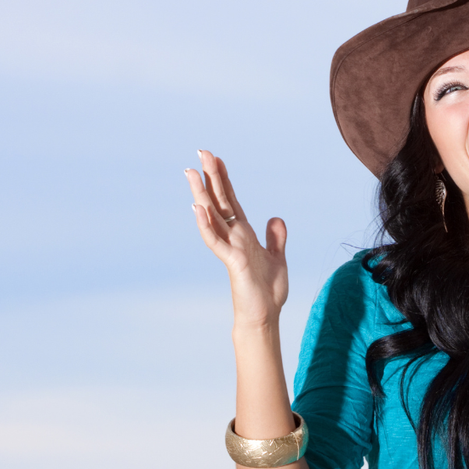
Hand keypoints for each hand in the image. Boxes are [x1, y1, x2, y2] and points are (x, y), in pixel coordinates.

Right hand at [186, 150, 287, 326]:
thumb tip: (276, 217)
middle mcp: (234, 237)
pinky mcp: (232, 262)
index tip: (216, 158)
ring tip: (191, 172)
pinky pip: (216, 241)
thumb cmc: (267, 291)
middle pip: (219, 201)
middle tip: (200, 152)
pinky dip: (206, 224)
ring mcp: (230, 248)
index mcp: (244, 234)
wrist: (264, 316)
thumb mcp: (276, 258)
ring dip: (201, 195)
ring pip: (212, 217)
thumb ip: (275, 238)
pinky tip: (199, 208)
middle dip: (211, 177)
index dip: (224, 179)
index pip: (231, 200)